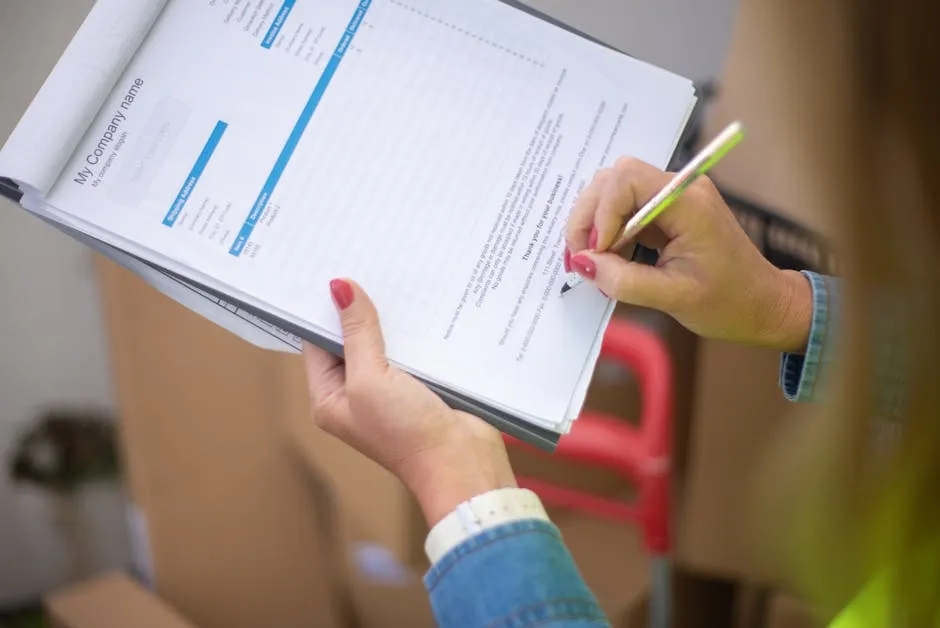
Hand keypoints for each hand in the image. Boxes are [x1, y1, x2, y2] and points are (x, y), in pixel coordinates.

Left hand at [303, 279, 516, 525]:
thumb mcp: (370, 379)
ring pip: (384, 341)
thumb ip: (356, 333)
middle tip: (366, 263)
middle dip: (358, 308)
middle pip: (350, 340)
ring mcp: (389, 390)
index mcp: (330, 398)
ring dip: (390, 317)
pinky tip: (422, 304)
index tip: (334, 270)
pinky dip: (415, 330)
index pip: (317, 343)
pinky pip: (411, 349)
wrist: (462, 463)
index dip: (323, 309)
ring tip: (394, 276)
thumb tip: (340, 288)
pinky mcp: (420, 386)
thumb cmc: (406, 433)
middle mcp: (356, 394)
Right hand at [565, 157, 812, 352]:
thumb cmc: (730, 302)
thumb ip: (624, 280)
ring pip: (614, 192)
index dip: (601, 213)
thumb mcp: (672, 298)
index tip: (595, 252)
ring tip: (597, 263)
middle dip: (589, 218)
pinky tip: (612, 260)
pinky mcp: (667, 212)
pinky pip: (625, 209)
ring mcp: (673, 198)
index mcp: (689, 203)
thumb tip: (583, 263)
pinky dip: (610, 232)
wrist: (764, 305)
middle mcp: (680, 189)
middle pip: (613, 180)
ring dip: (596, 225)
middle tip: (582, 259)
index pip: (625, 179)